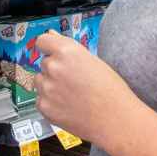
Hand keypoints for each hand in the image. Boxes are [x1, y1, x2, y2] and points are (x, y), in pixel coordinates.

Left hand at [32, 31, 140, 149]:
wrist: (115, 120)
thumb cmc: (111, 91)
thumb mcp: (93, 61)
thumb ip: (69, 49)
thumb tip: (52, 35)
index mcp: (67, 51)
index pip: (42, 41)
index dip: (48, 48)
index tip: (52, 53)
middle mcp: (53, 67)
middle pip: (44, 63)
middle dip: (55, 70)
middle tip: (74, 81)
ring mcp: (47, 88)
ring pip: (40, 81)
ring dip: (50, 86)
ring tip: (72, 95)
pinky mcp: (44, 107)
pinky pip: (41, 100)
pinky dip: (50, 103)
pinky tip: (69, 106)